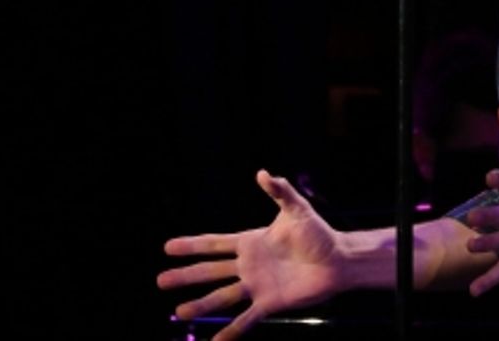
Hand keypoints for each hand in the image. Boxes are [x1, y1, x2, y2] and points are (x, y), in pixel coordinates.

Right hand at [158, 170, 344, 339]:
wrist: (337, 260)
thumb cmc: (318, 233)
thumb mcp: (296, 208)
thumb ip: (279, 190)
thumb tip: (262, 173)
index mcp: (250, 242)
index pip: (214, 244)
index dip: (191, 245)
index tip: (167, 247)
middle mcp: (248, 265)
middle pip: (210, 271)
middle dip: (185, 275)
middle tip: (160, 281)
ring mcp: (257, 285)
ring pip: (222, 296)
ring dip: (200, 304)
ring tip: (179, 313)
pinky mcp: (269, 303)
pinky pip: (246, 319)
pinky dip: (230, 331)